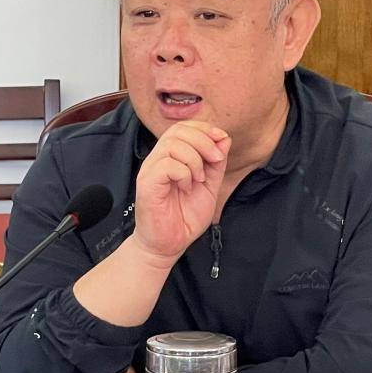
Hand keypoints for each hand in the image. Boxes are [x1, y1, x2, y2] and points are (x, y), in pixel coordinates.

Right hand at [131, 121, 230, 267]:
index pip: (183, 127)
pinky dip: (184, 174)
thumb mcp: (209, 186)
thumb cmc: (184, 217)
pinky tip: (187, 188)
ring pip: (172, 144)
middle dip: (203, 140)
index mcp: (171, 157)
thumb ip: (216, 163)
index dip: (204, 129)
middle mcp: (158, 160)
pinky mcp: (147, 184)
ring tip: (200, 179)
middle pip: (177, 130)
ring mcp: (151, 171)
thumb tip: (224, 138)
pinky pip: (167, 165)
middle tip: (216, 160)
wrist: (169, 245)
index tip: (221, 141)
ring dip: (194, 159)